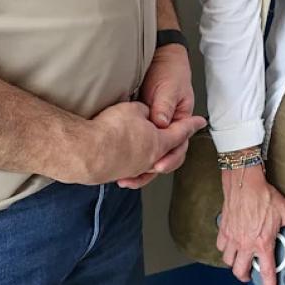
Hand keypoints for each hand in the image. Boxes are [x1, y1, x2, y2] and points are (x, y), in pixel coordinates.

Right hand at [63, 101, 205, 186]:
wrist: (83, 152)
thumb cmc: (111, 130)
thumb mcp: (134, 110)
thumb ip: (146, 112)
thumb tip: (148, 115)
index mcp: (160, 143)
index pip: (181, 132)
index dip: (192, 124)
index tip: (201, 121)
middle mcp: (149, 160)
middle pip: (168, 153)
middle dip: (174, 144)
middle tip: (177, 135)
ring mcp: (132, 170)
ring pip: (149, 162)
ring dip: (151, 153)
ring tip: (148, 144)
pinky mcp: (114, 174)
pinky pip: (131, 167)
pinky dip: (134, 160)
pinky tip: (125, 153)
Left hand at [117, 46, 197, 186]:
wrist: (159, 56)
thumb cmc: (169, 70)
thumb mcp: (170, 87)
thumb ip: (165, 106)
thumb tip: (160, 125)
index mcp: (180, 120)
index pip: (179, 145)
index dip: (169, 157)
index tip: (158, 166)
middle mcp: (167, 128)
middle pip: (163, 156)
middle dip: (150, 171)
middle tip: (135, 178)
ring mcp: (153, 129)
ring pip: (148, 155)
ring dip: (138, 170)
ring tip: (124, 180)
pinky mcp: (139, 127)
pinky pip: (137, 147)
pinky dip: (129, 159)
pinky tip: (117, 167)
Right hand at [217, 164, 284, 284]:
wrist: (245, 183)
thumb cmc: (264, 197)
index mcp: (263, 243)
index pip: (267, 272)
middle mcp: (245, 244)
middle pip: (240, 271)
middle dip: (245, 276)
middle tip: (251, 274)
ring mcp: (232, 238)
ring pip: (228, 261)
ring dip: (235, 263)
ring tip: (242, 259)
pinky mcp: (223, 230)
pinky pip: (221, 246)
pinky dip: (226, 248)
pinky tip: (232, 244)